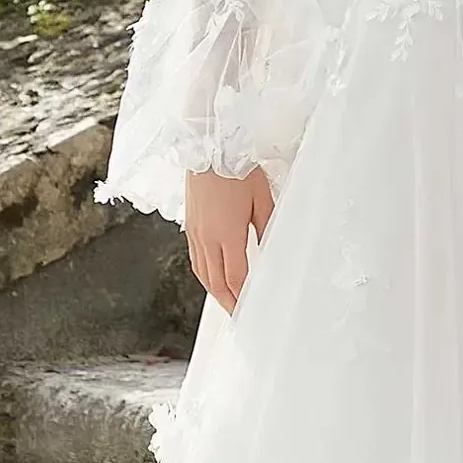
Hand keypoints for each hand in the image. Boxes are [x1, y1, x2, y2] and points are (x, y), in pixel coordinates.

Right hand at [184, 166, 273, 311]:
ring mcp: (195, 232)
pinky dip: (204, 274)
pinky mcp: (190, 225)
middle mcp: (207, 237)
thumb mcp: (262, 198)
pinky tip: (212, 277)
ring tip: (227, 302)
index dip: (242, 298)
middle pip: (215, 282)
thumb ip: (267, 227)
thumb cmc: (236, 168)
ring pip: (202, 273)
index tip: (249, 310)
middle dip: (228, 302)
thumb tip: (271, 249)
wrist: (208, 147)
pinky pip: (196, 259)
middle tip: (238, 316)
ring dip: (214, 291)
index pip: (235, 277)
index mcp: (227, 234)